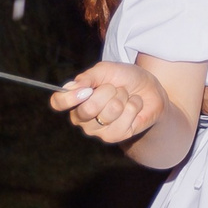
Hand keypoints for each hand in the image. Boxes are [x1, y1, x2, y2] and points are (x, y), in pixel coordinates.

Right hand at [51, 60, 165, 143]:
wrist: (149, 88)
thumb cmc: (123, 78)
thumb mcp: (106, 70)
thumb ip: (88, 77)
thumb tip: (71, 87)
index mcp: (75, 100)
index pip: (58, 102)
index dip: (68, 98)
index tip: (85, 90)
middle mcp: (82, 118)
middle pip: (87, 109)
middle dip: (107, 92)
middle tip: (114, 88)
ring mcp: (98, 130)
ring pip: (110, 112)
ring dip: (123, 98)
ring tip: (125, 96)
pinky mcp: (116, 136)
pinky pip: (125, 118)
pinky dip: (134, 106)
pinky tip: (133, 105)